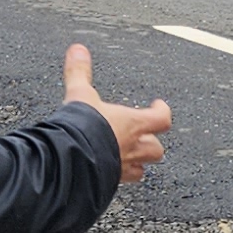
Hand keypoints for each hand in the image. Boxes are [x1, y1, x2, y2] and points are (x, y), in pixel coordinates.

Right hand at [62, 43, 170, 183]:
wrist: (69, 159)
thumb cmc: (82, 127)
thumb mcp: (79, 94)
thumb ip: (79, 72)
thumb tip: (77, 49)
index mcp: (133, 124)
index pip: (162, 118)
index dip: (162, 111)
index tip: (157, 105)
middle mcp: (133, 148)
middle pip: (156, 149)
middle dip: (152, 143)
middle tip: (143, 135)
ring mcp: (122, 168)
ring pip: (141, 170)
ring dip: (138, 164)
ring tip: (129, 157)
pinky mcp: (109, 183)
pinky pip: (119, 183)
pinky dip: (116, 177)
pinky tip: (106, 174)